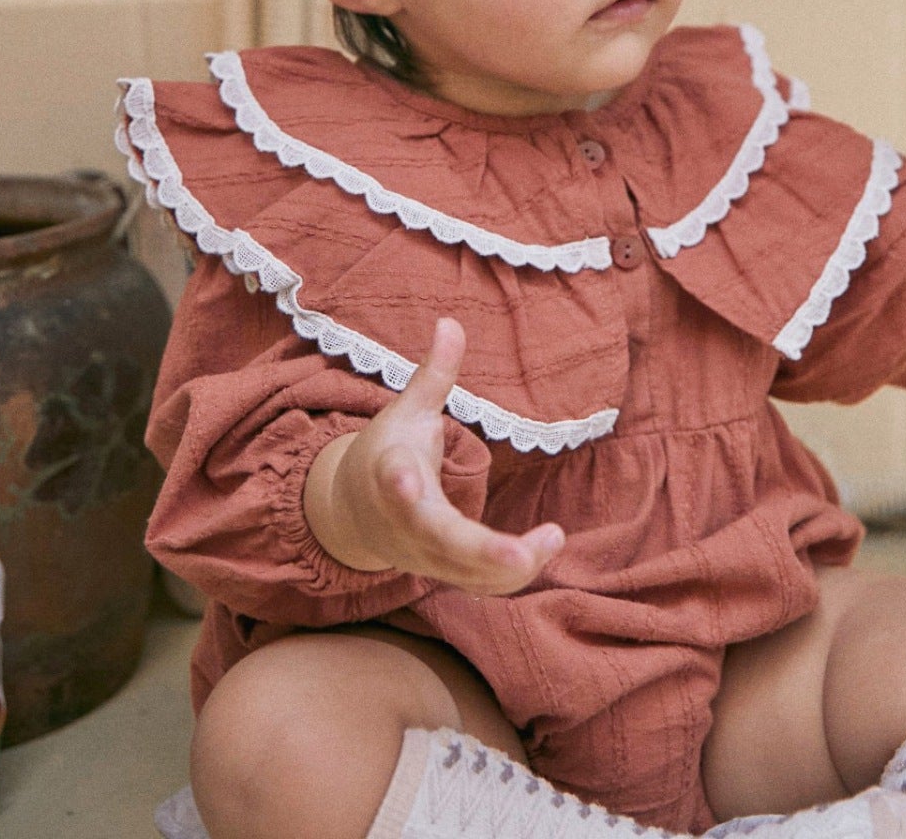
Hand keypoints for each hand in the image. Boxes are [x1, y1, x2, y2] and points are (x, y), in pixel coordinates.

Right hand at [306, 317, 564, 594]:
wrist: (352, 513)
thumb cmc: (389, 452)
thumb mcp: (406, 410)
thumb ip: (433, 373)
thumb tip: (450, 322)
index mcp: (391, 475)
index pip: (393, 483)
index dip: (399, 484)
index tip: (405, 482)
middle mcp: (407, 522)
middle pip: (440, 541)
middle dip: (480, 551)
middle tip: (521, 553)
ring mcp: (424, 555)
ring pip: (466, 573)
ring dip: (510, 567)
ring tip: (553, 539)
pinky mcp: (443, 571)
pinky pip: (479, 582)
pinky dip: (513, 573)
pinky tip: (548, 546)